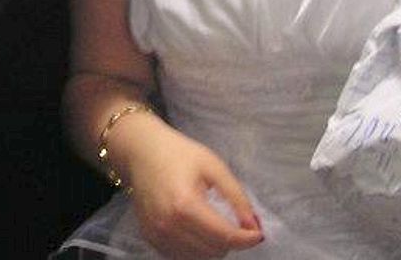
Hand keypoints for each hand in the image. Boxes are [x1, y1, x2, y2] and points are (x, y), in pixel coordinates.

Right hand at [125, 128, 264, 258]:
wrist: (141, 151)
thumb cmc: (180, 154)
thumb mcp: (214, 167)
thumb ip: (237, 197)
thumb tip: (255, 226)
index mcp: (185, 205)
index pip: (224, 236)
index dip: (246, 238)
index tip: (258, 233)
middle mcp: (168, 226)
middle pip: (213, 251)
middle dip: (231, 240)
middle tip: (234, 221)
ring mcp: (156, 235)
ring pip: (198, 258)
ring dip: (214, 246)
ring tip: (215, 223)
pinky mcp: (150, 238)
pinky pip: (181, 256)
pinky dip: (196, 248)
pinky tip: (198, 228)